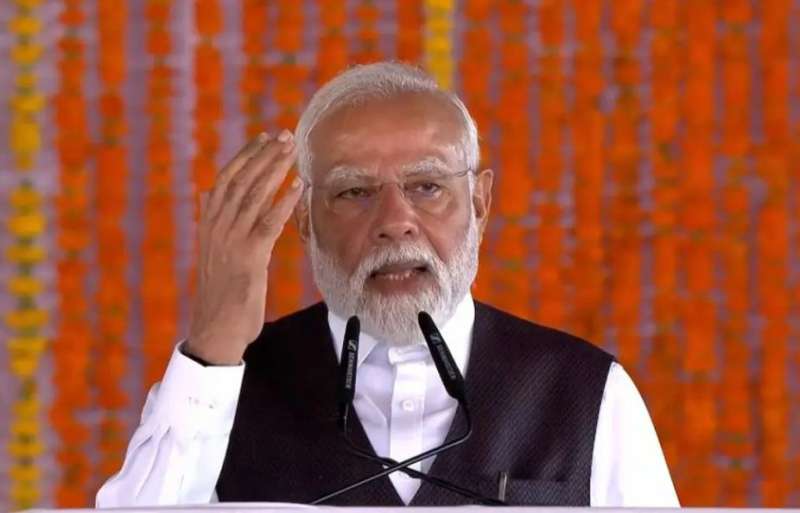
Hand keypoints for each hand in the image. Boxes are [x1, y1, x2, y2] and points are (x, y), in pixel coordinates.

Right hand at [186, 130, 302, 363]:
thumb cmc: (219, 293)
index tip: (263, 137)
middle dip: (264, 155)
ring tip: (291, 150)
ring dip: (275, 170)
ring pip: (254, 196)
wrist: (215, 329)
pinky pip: (268, 223)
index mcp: (209, 224)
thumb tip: (208, 195)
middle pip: (241, 181)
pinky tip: (298, 186)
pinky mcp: (249, 258)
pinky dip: (284, 202)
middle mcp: (218, 228)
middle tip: (284, 135)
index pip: (226, 179)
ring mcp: (232, 242)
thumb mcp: (213, 252)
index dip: (246, 156)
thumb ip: (213, 223)